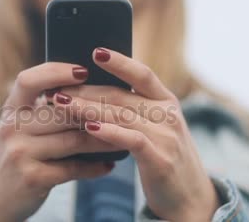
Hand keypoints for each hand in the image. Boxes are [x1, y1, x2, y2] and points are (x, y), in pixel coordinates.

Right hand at [0, 62, 119, 221]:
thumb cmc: (16, 155)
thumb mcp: (18, 128)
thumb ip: (42, 110)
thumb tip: (88, 90)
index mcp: (10, 109)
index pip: (28, 80)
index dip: (56, 72)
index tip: (84, 70)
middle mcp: (11, 128)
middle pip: (60, 111)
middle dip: (94, 109)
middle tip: (122, 106)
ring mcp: (20, 154)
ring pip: (73, 139)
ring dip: (103, 138)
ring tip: (125, 135)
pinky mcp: (33, 178)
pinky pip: (73, 168)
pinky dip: (94, 166)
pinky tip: (109, 164)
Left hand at [52, 48, 220, 221]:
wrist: (190, 198)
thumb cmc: (163, 158)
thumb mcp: (154, 128)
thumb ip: (133, 110)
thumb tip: (92, 93)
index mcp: (167, 101)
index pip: (142, 74)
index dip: (119, 62)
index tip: (95, 51)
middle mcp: (169, 114)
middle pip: (122, 95)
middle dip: (86, 90)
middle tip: (58, 87)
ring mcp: (167, 136)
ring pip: (121, 115)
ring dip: (88, 108)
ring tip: (62, 103)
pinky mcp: (160, 159)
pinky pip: (131, 140)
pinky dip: (109, 132)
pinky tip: (88, 128)